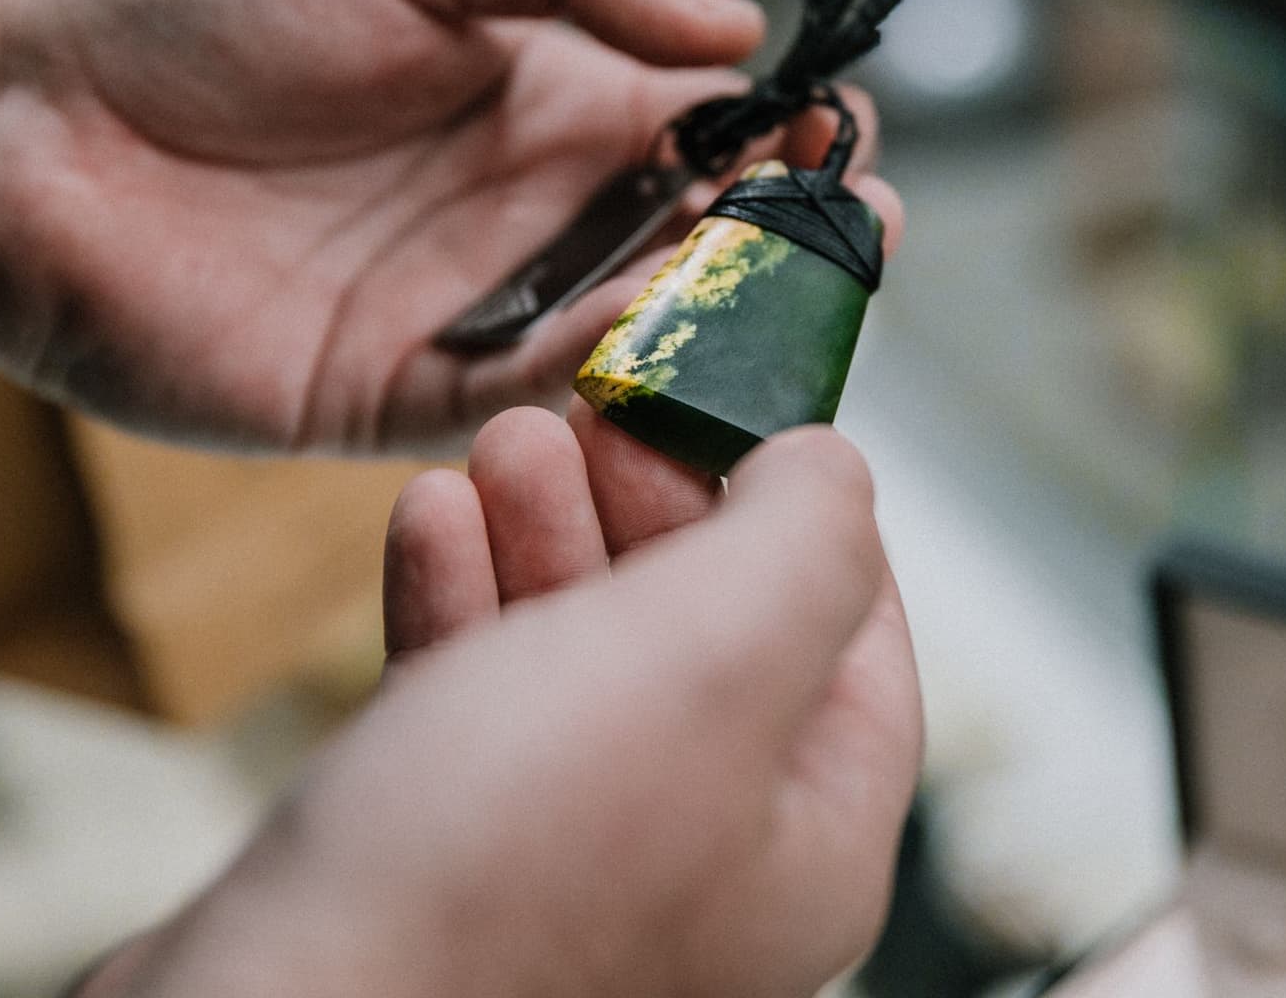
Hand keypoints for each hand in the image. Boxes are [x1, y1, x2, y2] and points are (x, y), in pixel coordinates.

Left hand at [0, 0, 893, 448]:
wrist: (21, 130)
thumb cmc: (190, 0)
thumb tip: (722, 31)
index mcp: (537, 83)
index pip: (703, 120)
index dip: (783, 129)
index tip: (836, 126)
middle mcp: (524, 201)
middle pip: (696, 237)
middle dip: (787, 236)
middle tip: (853, 225)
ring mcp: (475, 302)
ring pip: (640, 326)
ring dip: (724, 311)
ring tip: (793, 283)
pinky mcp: (413, 394)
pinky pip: (542, 396)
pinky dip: (614, 375)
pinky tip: (666, 334)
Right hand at [82, 406, 922, 997]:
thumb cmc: (501, 862)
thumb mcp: (710, 654)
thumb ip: (806, 543)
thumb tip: (828, 472)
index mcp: (811, 842)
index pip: (857, 645)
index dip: (801, 516)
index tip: (728, 417)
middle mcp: (709, 870)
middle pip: (709, 640)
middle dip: (646, 505)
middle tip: (590, 411)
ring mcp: (576, 874)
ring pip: (583, 661)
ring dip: (543, 536)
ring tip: (499, 443)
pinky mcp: (451, 866)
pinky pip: (479, 707)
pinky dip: (461, 603)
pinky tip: (428, 523)